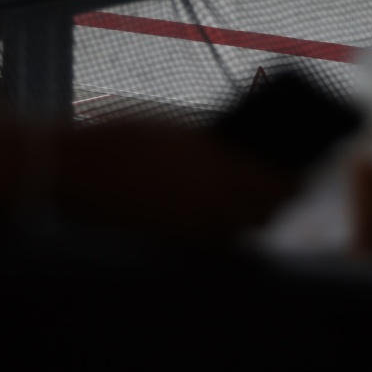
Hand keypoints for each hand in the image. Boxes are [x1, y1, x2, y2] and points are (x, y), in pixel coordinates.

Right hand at [50, 121, 301, 240]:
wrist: (74, 166)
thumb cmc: (122, 137)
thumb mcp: (175, 130)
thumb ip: (212, 146)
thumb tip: (243, 155)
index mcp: (219, 159)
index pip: (279, 182)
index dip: (292, 181)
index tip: (297, 174)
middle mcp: (213, 196)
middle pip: (265, 212)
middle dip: (271, 201)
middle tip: (273, 190)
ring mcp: (192, 223)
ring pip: (239, 230)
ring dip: (245, 218)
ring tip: (244, 203)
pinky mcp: (171, 241)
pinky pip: (210, 242)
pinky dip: (217, 231)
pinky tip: (210, 216)